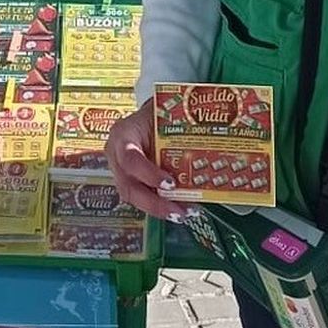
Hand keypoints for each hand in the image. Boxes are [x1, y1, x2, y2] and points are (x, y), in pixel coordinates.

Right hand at [104, 104, 183, 220]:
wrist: (152, 114)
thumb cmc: (157, 114)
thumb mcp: (165, 117)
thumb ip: (180, 131)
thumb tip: (210, 145)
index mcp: (123, 134)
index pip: (130, 158)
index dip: (148, 174)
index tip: (170, 184)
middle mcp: (117, 155)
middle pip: (128, 186)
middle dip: (154, 202)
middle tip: (178, 211)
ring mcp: (121, 171)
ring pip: (134, 197)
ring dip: (159, 208)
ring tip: (183, 213)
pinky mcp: (131, 181)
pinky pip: (143, 197)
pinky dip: (161, 205)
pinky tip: (180, 208)